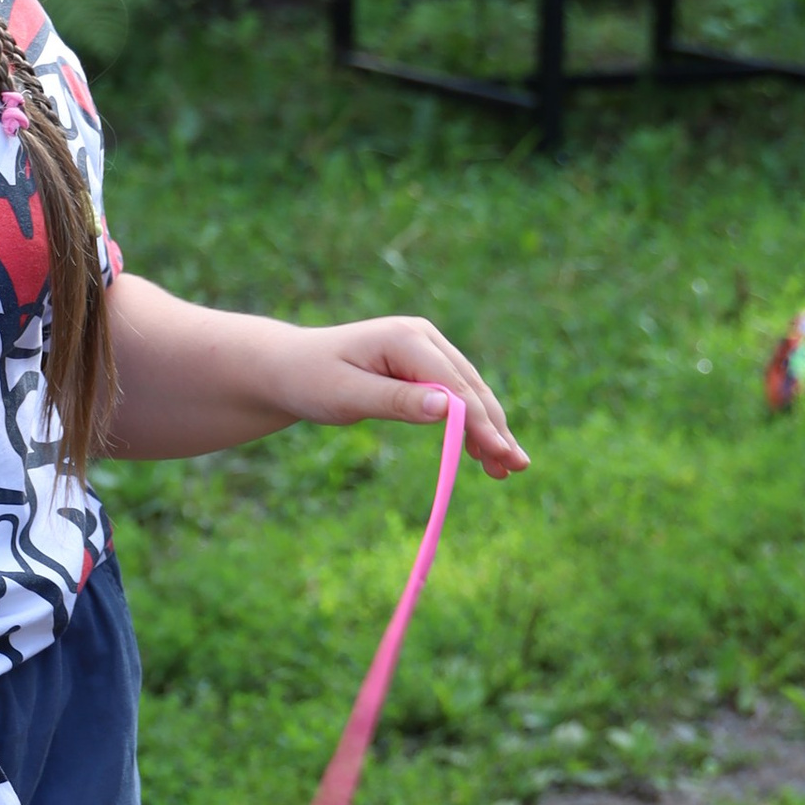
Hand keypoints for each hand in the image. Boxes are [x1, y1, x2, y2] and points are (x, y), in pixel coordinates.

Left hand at [269, 314, 526, 474]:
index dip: (478, 422)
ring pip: (468, 392)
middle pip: (470, 387)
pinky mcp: (423, 365)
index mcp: (405, 338)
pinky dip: (471, 423)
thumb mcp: (346, 395)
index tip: (497, 454)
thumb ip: (395, 402)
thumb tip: (447, 409)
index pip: (453, 384)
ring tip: (509, 468)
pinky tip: (484, 451)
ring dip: (489, 429)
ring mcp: (425, 348)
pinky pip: (454, 395)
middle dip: (494, 428)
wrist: (287, 367)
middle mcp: (422, 336)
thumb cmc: (310, 380)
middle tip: (516, 467)